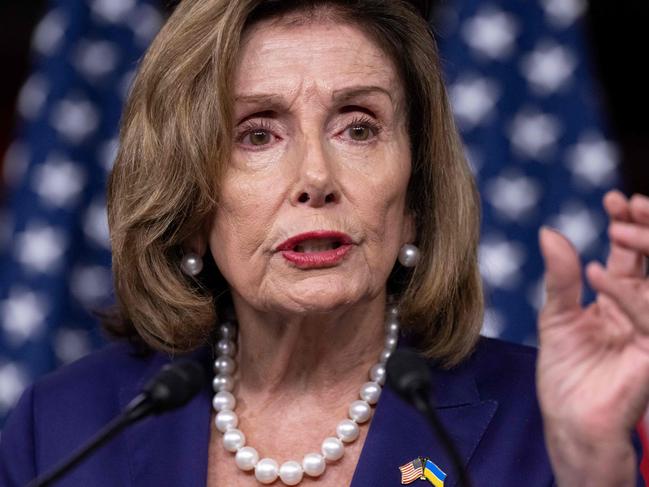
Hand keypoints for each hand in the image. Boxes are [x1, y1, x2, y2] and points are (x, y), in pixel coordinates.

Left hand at [537, 190, 648, 485]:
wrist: (569, 420)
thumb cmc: (565, 373)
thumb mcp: (557, 316)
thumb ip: (561, 277)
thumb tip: (550, 232)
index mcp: (622, 299)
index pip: (633, 255)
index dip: (627, 225)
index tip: (613, 198)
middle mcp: (643, 310)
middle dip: (645, 228)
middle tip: (626, 202)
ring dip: (644, 249)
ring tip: (616, 226)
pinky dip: (625, 293)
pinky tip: (596, 273)